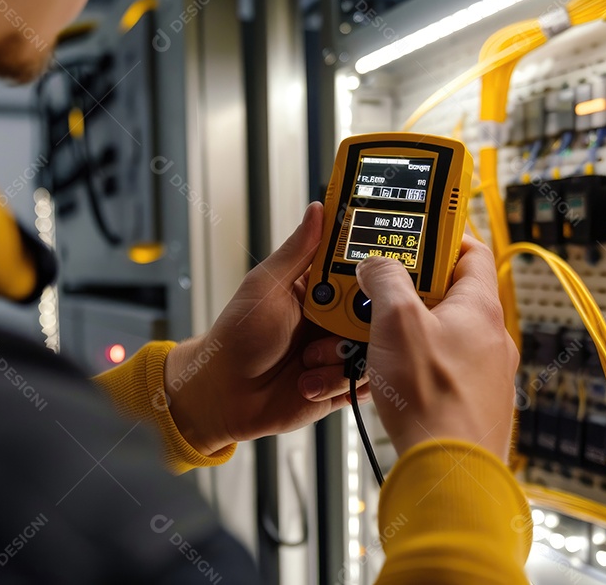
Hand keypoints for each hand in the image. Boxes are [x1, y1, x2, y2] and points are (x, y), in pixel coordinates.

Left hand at [164, 203, 368, 454]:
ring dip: (338, 357)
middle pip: (374, 312)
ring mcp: (338, 353)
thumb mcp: (266, 286)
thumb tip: (318, 210)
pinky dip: (338, 383)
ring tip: (306, 362)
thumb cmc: (237, 337)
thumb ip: (297, 251)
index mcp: (318, 290)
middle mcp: (332, 320)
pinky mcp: (340, 385)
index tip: (379, 272)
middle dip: (357, 323)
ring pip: (371, 349)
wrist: (225, 395)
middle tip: (329, 329)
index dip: (372, 272)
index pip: (358, 272)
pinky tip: (309, 382)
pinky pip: (362, 382)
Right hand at [354, 236, 518, 460]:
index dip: (441, 237)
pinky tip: (384, 376)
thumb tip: (377, 263)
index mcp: (481, 308)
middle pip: (447, 294)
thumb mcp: (397, 321)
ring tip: (370, 336)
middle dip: (406, 289)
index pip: (471, 251)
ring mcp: (482, 372)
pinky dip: (409, 365)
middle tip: (376, 288)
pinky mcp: (468, 401)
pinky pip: (436, 370)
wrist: (448, 470)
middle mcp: (490, 337)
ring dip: (403, 331)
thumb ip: (386, 280)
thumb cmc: (432, 398)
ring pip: (437, 335)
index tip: (412, 233)